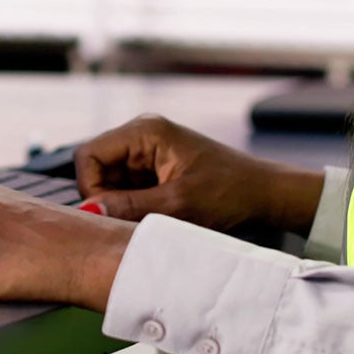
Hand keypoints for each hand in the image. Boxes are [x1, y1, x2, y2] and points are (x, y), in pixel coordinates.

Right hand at [75, 114, 324, 236]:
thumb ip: (130, 206)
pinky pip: (128, 187)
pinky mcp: (155, 168)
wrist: (265, 195)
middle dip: (107, 198)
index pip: (89, 155)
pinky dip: (134, 206)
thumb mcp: (178, 205)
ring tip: (149, 220)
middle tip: (130, 222)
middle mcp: (142, 135)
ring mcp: (148, 151)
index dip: (91, 187)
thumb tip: (88, 210)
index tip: (107, 214)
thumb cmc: (229, 193)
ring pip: (111, 181)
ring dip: (122, 204)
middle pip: (97, 168)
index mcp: (144, 131)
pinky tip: (155, 217)